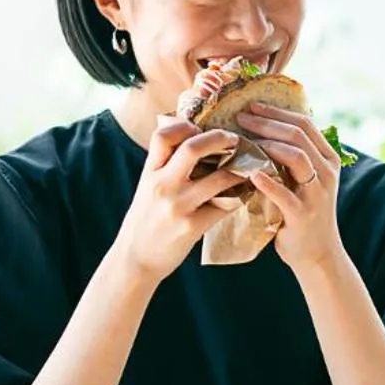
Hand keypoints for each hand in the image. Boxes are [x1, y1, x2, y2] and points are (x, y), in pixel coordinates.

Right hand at [110, 116, 247, 283]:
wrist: (136, 259)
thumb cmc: (145, 220)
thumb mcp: (147, 187)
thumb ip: (164, 166)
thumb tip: (190, 139)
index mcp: (150, 172)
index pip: (163, 135)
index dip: (184, 125)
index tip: (199, 127)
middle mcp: (162, 185)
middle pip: (193, 148)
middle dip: (219, 138)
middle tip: (235, 139)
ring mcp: (178, 206)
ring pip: (219, 178)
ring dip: (239, 170)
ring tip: (248, 167)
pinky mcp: (192, 227)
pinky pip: (224, 206)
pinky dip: (238, 198)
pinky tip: (244, 194)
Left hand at [238, 103, 347, 273]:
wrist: (316, 253)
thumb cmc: (302, 212)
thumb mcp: (304, 180)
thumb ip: (291, 157)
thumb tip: (261, 127)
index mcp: (328, 159)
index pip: (305, 124)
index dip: (276, 112)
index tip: (251, 106)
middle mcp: (326, 173)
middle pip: (298, 136)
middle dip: (267, 123)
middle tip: (241, 117)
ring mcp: (316, 194)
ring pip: (296, 157)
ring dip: (267, 145)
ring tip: (242, 140)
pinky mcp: (303, 215)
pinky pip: (284, 194)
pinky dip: (267, 181)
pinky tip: (250, 172)